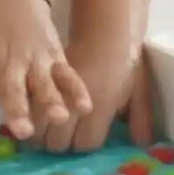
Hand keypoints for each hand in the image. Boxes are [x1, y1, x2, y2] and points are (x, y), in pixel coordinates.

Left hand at [0, 0, 91, 134]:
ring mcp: (33, 62)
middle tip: (20, 130)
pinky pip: (67, 76)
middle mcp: (6, 65)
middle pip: (11, 90)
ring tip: (58, 118)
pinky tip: (85, 106)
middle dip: (16, 109)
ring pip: (44, 84)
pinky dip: (77, 90)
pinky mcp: (53, 59)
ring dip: (51, 101)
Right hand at [40, 37, 151, 153]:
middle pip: (58, 142)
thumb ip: (140, 117)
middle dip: (62, 144)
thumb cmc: (125, 59)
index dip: (86, 145)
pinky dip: (32, 117)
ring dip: (43, 135)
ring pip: (38, 129)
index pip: (86, 144)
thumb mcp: (139, 89)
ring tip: (49, 132)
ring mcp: (56, 92)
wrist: (106, 29)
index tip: (88, 140)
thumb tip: (142, 144)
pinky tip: (37, 117)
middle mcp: (75, 104)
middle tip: (68, 139)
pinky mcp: (45, 82)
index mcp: (101, 107)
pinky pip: (31, 108)